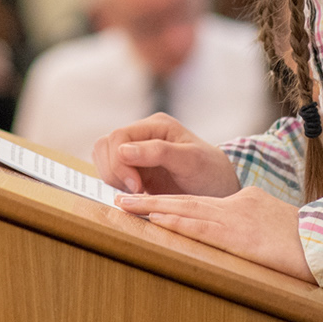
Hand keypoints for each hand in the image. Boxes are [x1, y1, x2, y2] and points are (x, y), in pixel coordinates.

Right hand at [92, 113, 240, 196]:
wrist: (220, 189)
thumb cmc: (211, 173)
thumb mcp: (191, 161)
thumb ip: (158, 152)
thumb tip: (122, 150)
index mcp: (155, 126)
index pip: (118, 137)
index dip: (119, 162)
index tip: (137, 186)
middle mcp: (142, 135)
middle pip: (105, 146)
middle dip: (113, 171)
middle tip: (136, 191)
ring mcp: (135, 151)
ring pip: (102, 158)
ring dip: (112, 178)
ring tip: (136, 193)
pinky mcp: (133, 169)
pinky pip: (110, 172)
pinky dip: (114, 184)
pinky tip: (133, 195)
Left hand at [115, 186, 316, 282]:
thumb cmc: (308, 240)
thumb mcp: (275, 223)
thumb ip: (253, 222)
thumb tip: (239, 232)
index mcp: (244, 202)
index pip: (200, 201)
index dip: (171, 202)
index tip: (147, 203)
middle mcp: (235, 205)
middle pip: (185, 200)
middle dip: (151, 200)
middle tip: (121, 199)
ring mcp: (235, 219)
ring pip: (186, 210)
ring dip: (153, 209)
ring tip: (126, 206)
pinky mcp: (238, 237)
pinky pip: (200, 228)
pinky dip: (176, 223)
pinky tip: (157, 221)